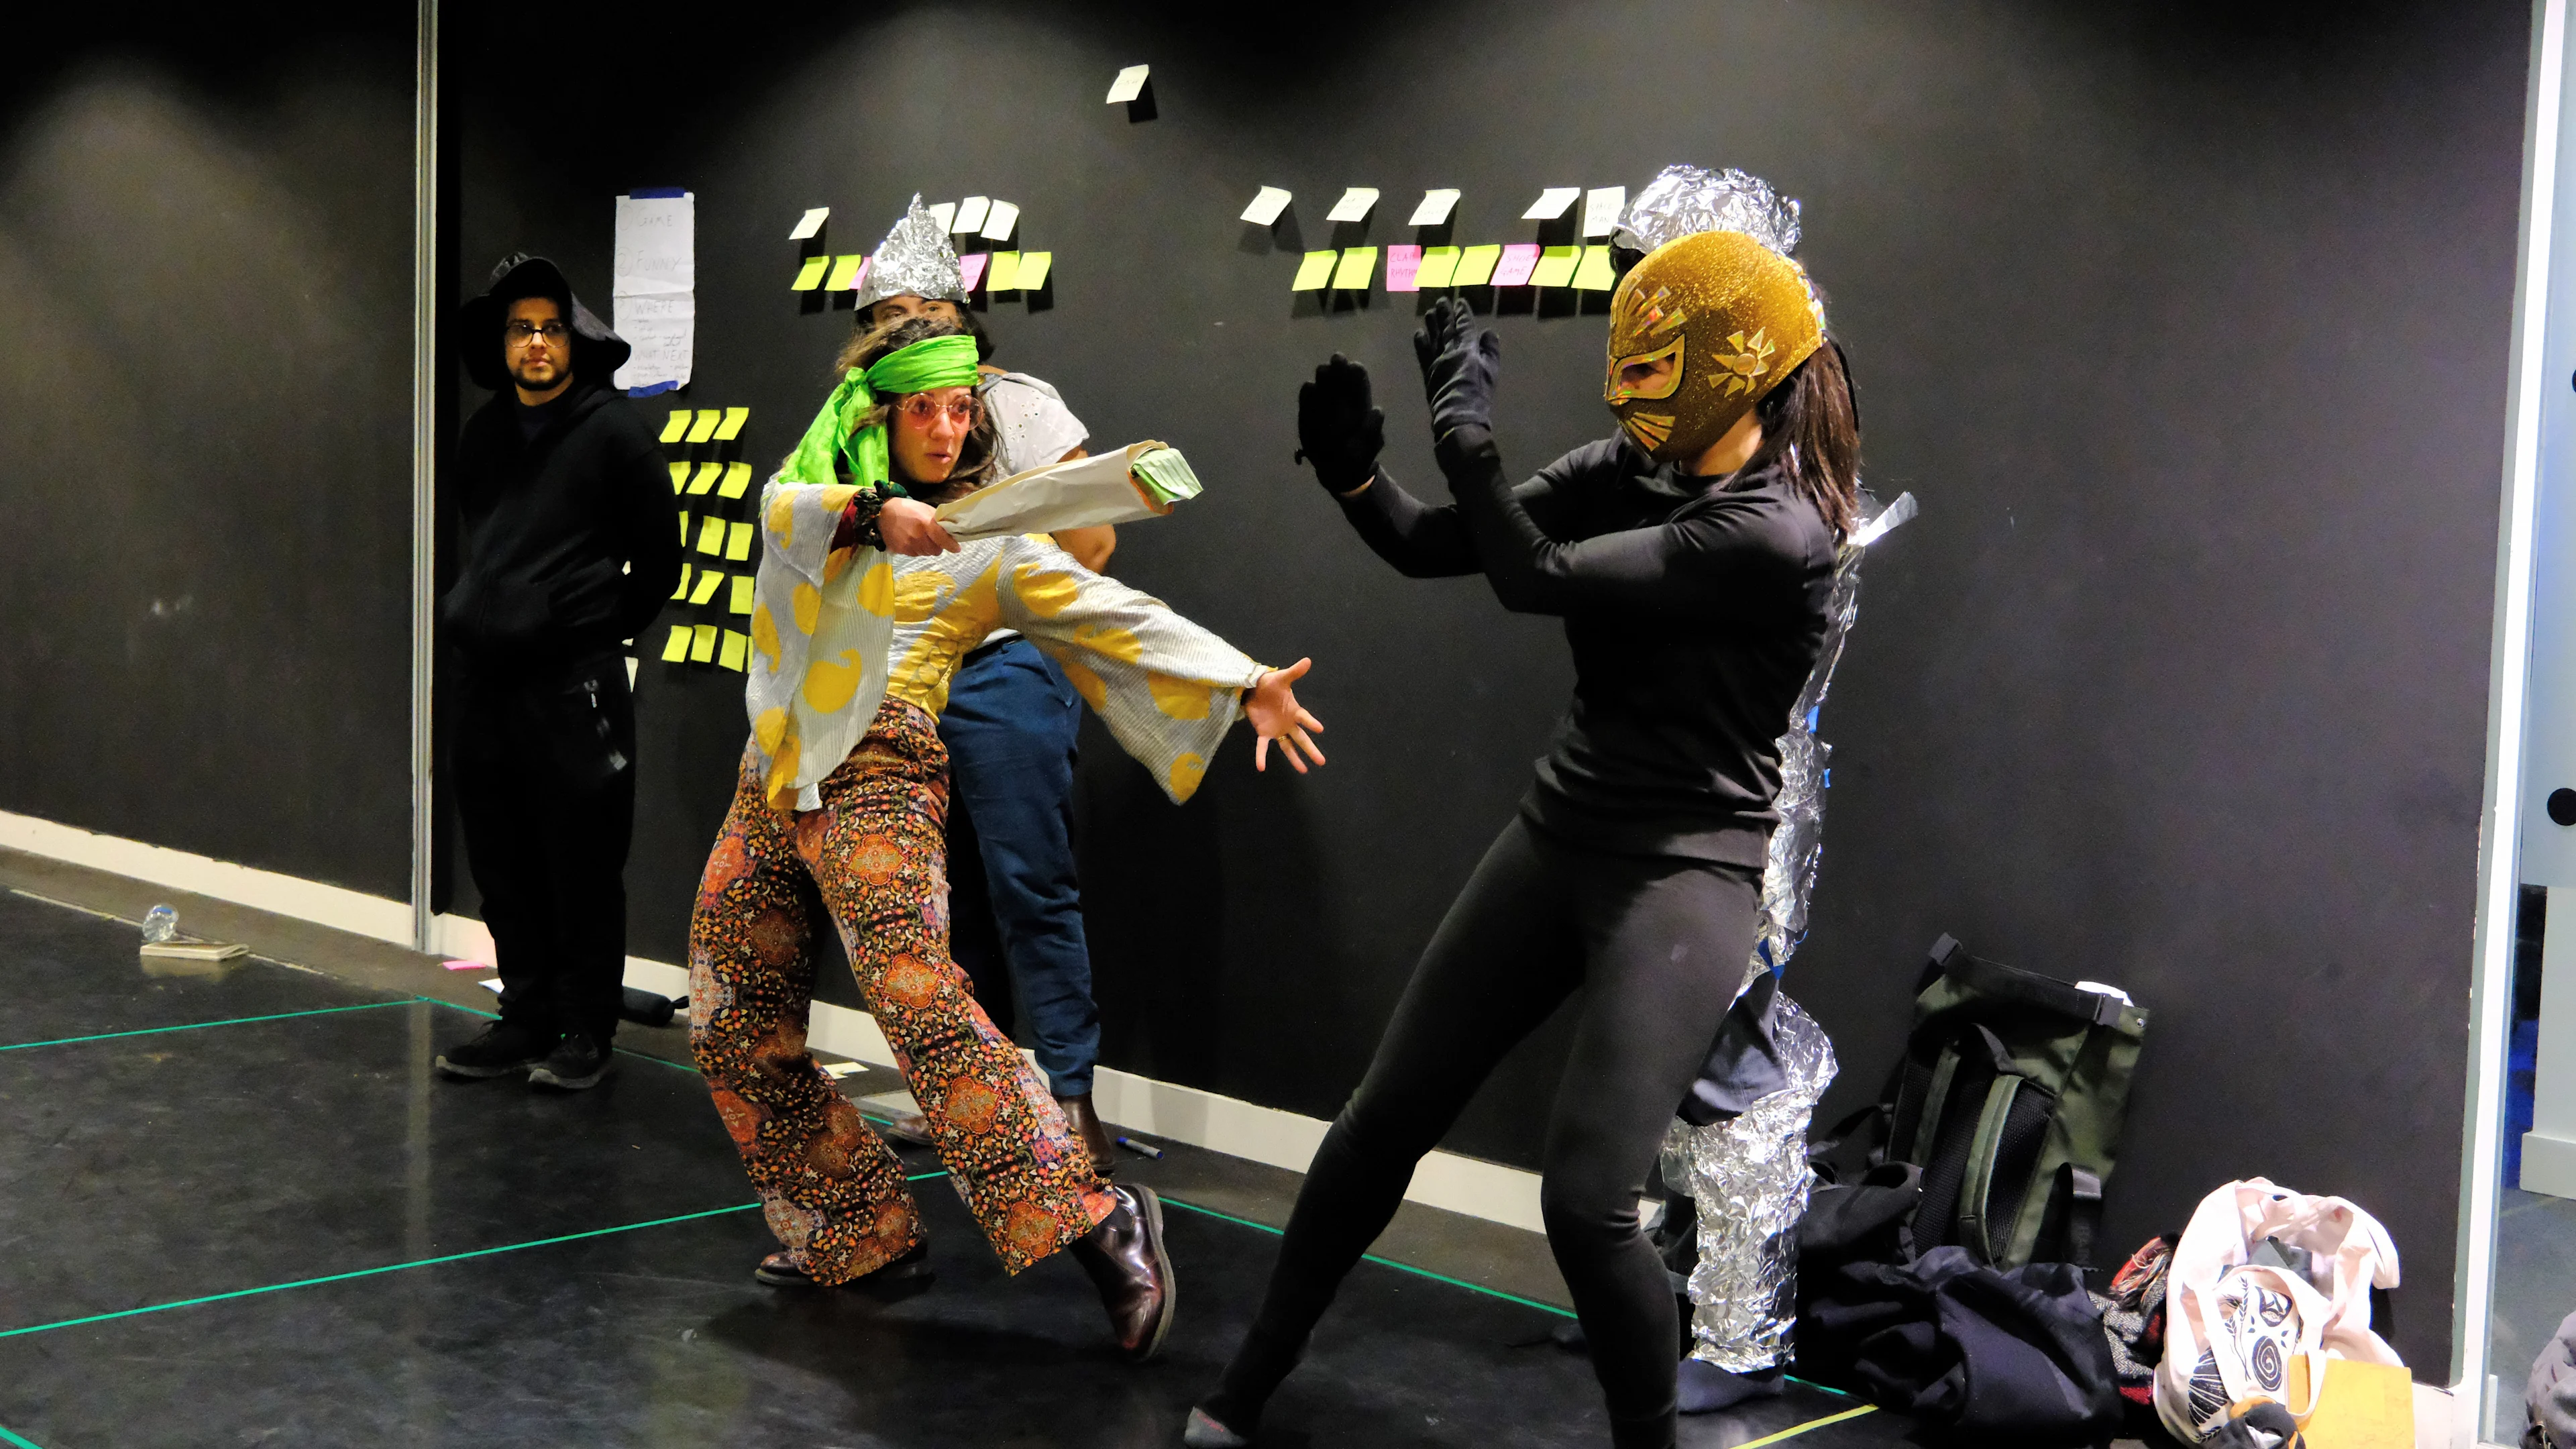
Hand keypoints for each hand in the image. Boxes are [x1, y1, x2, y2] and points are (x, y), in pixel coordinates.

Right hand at [878, 497, 958, 555]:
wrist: (883, 512)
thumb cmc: (907, 508)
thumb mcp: (925, 509)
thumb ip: (938, 521)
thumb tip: (950, 531)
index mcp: (925, 523)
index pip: (942, 539)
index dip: (951, 545)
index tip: (956, 548)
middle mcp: (917, 536)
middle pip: (935, 550)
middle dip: (937, 546)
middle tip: (933, 538)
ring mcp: (908, 545)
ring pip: (925, 553)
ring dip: (926, 548)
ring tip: (920, 537)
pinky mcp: (900, 550)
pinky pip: (915, 554)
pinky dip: (916, 549)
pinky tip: (911, 540)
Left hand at [1245, 658, 1326, 773]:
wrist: (1253, 689)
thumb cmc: (1270, 684)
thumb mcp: (1282, 677)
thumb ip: (1295, 672)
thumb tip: (1308, 660)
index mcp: (1294, 711)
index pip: (1304, 718)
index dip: (1311, 723)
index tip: (1320, 729)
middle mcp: (1288, 723)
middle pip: (1301, 738)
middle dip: (1311, 749)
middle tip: (1322, 761)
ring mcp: (1277, 729)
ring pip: (1287, 746)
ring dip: (1294, 758)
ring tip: (1304, 770)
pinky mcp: (1263, 732)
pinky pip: (1262, 747)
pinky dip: (1261, 757)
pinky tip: (1261, 767)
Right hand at [1295, 354, 1383, 494]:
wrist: (1340, 472)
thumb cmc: (1359, 457)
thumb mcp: (1370, 446)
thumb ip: (1373, 429)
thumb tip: (1377, 409)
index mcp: (1359, 404)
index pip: (1358, 382)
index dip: (1356, 374)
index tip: (1354, 366)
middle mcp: (1342, 401)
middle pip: (1339, 379)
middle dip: (1338, 368)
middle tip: (1337, 359)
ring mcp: (1324, 406)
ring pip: (1323, 385)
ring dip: (1324, 377)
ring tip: (1323, 371)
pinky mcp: (1308, 414)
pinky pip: (1307, 400)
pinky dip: (1308, 394)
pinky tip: (1310, 388)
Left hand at [1411, 296, 1501, 438]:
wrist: (1457, 413)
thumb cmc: (1479, 393)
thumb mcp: (1491, 371)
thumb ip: (1490, 350)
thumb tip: (1489, 332)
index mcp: (1467, 348)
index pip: (1465, 326)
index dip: (1462, 313)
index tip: (1460, 302)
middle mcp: (1450, 350)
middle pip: (1447, 328)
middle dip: (1445, 313)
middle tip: (1441, 300)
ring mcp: (1437, 360)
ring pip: (1434, 337)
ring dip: (1432, 324)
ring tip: (1429, 312)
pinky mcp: (1427, 372)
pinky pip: (1423, 354)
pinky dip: (1421, 343)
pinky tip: (1419, 333)